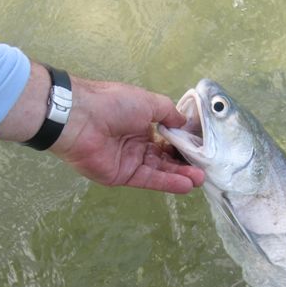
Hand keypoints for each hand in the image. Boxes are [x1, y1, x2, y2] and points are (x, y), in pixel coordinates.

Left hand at [49, 77, 203, 193]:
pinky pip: (148, 180)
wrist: (81, 118)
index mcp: (140, 123)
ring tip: (200, 178)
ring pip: (159, 170)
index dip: (182, 144)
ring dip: (180, 174)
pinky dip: (167, 182)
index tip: (200, 149)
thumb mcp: (148, 101)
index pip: (166, 138)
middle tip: (205, 168)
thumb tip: (184, 123)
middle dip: (184, 163)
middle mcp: (136, 143)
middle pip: (164, 157)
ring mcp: (129, 161)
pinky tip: (186, 185)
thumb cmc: (113, 104)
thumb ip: (168, 113)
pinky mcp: (121, 176)